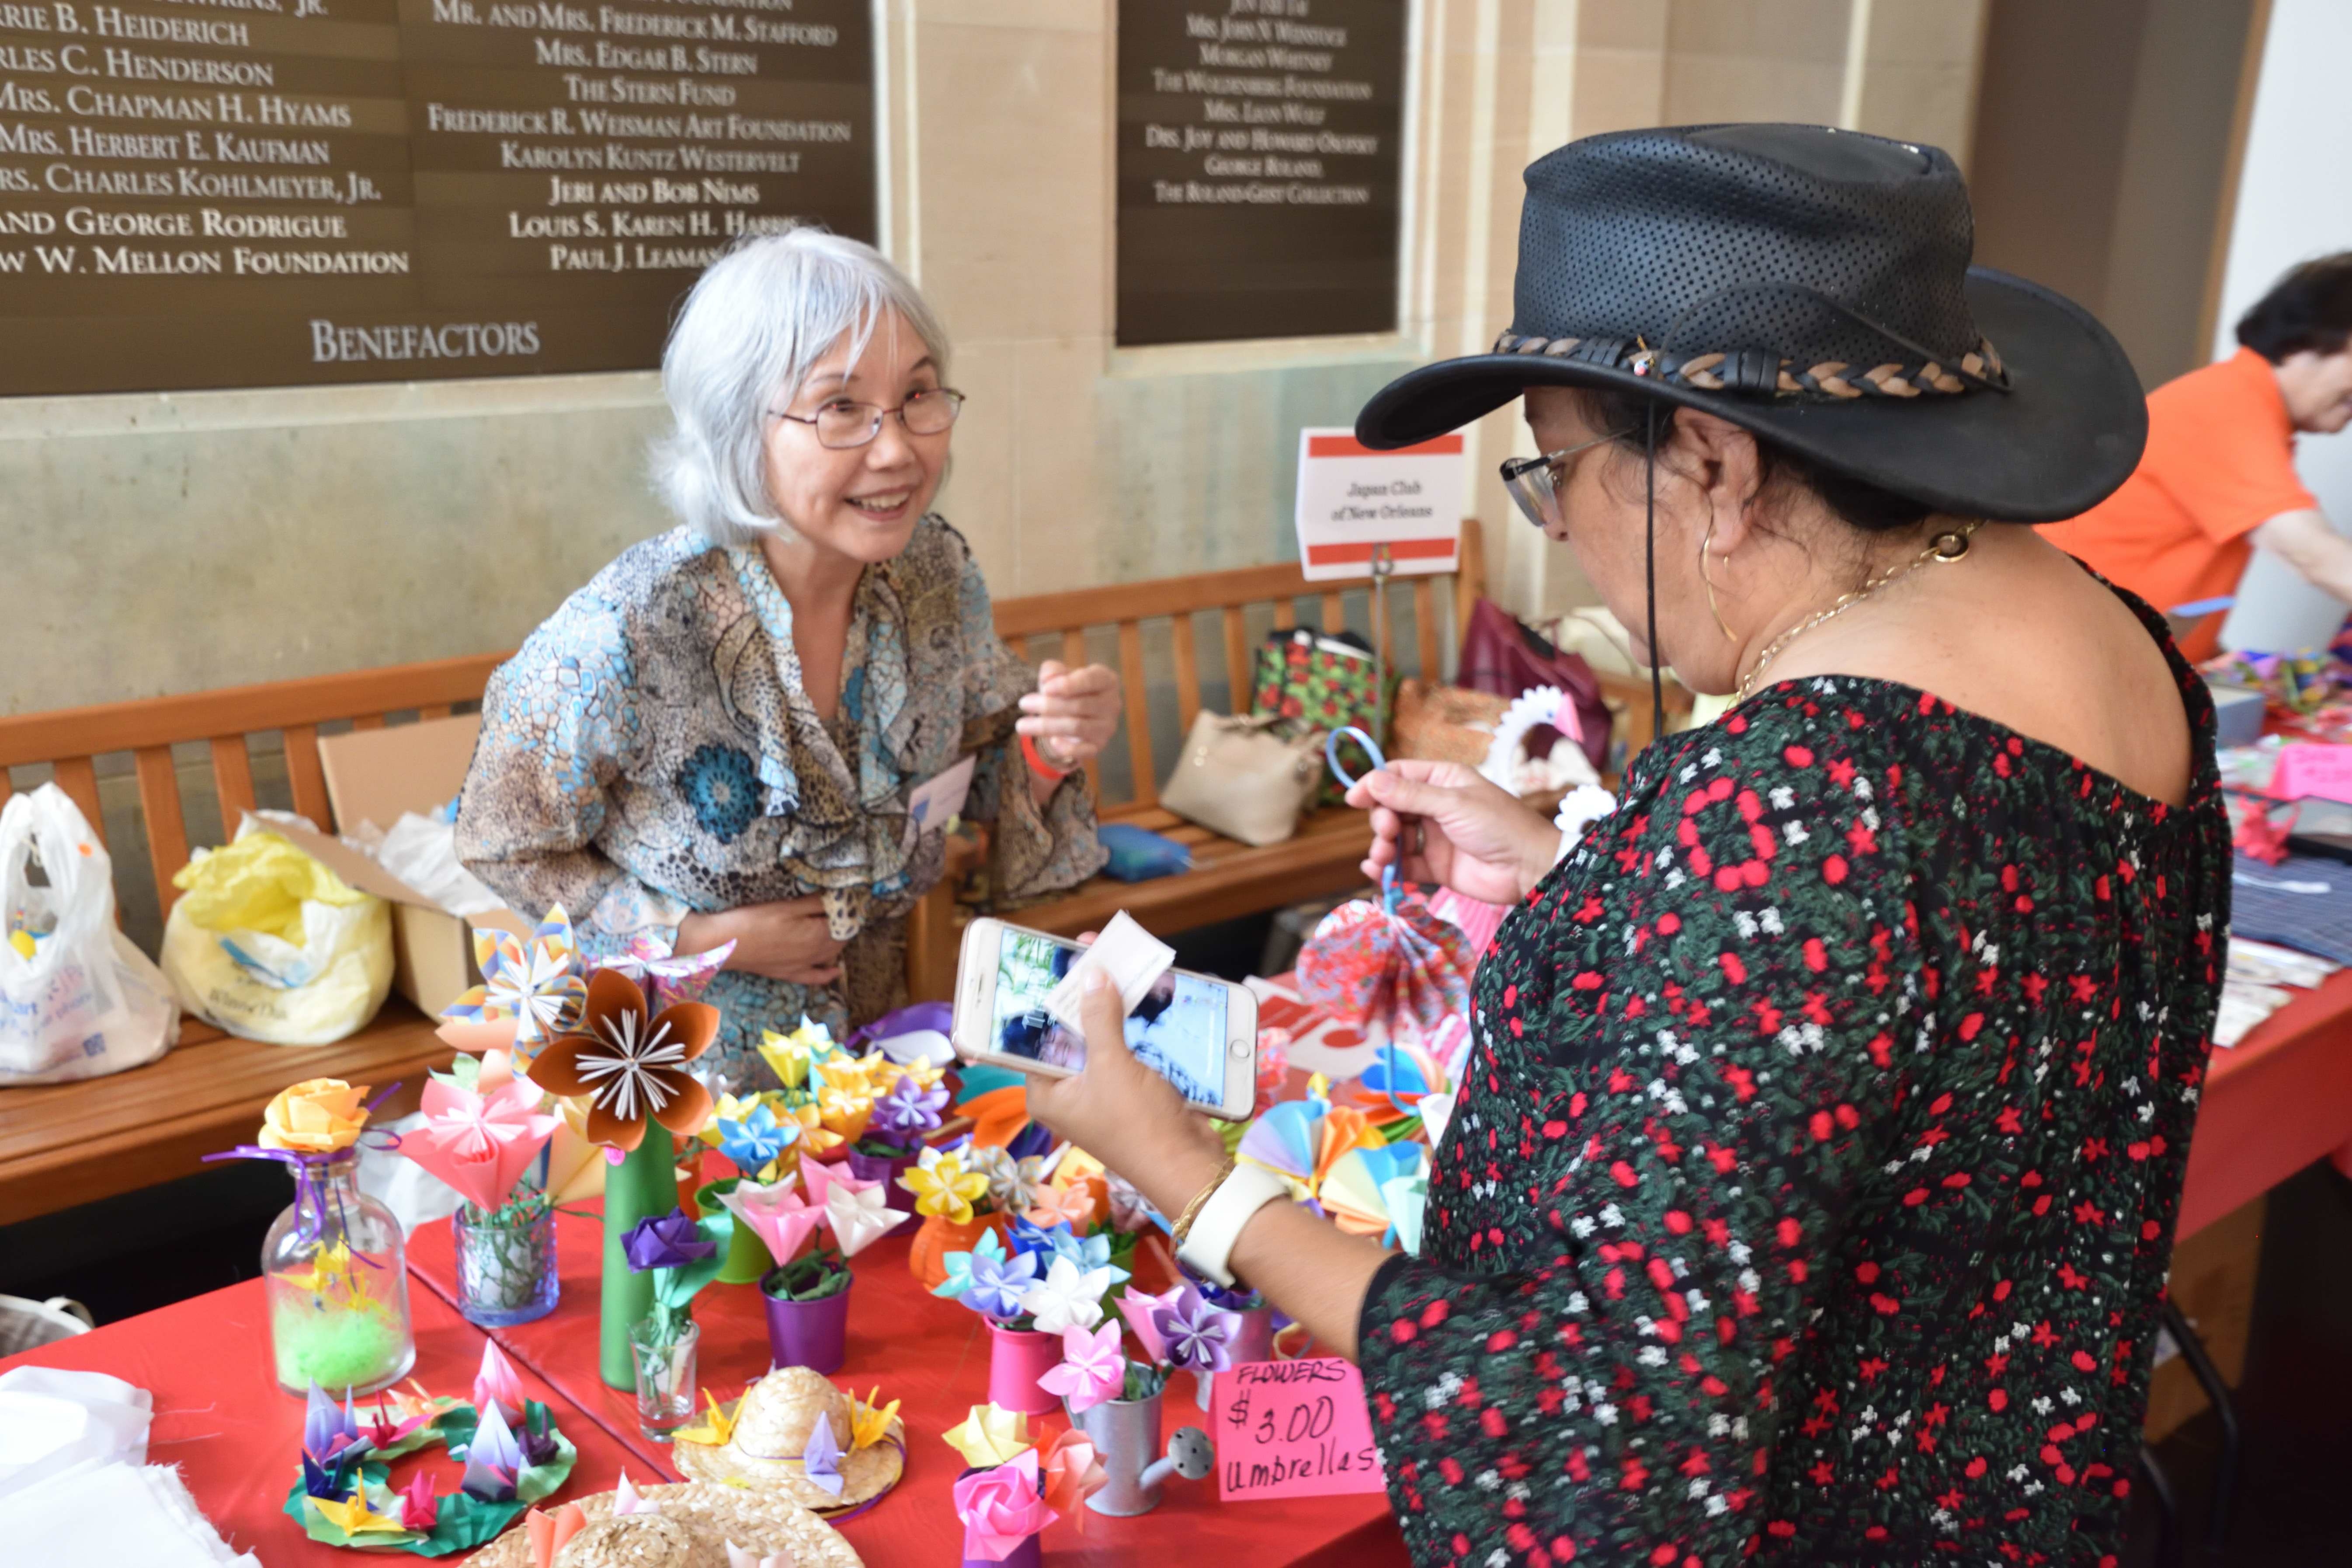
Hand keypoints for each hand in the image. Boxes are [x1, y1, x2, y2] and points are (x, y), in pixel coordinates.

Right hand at [675, 896, 844, 985]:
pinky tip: (835, 970)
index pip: (845, 923)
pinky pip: (815, 977)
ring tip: (838, 929)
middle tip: (842, 911)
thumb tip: (841, 897)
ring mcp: (803, 966)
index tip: (851, 900)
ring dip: (838, 943)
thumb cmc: (755, 920)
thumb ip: (816, 904)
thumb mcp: (788, 906)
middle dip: (845, 925)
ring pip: (831, 955)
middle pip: (840, 939)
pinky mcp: (789, 974)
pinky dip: (828, 973)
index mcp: (817, 934)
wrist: (726, 945)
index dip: (850, 912)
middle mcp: (815, 954)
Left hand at [1016, 660, 1120, 769]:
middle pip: (1079, 705)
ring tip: (1021, 725)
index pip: (1091, 680)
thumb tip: (1048, 680)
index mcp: (1106, 680)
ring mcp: (1107, 726)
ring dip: (1046, 726)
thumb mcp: (1058, 675)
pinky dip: (1068, 748)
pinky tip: (1051, 742)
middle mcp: (1112, 703)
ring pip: (1076, 727)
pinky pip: (1084, 750)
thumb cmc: (1066, 689)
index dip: (1068, 684)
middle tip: (1023, 704)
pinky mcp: (1099, 746)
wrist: (1073, 714)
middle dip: (1048, 705)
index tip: (1045, 688)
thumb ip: (1053, 671)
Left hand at [1023, 971, 1229, 1217]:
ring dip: (1113, 1009)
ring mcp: (1101, 1092)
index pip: (1034, 1039)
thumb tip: (1090, 974)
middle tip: (1091, 953)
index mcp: (1047, 1094)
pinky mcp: (1130, 1090)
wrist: (1188, 1164)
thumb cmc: (1138, 1122)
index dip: (1046, 1000)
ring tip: (1119, 965)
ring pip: (1102, 1039)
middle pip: (1071, 1034)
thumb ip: (1099, 1017)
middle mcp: (1069, 1093)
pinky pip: (1126, 1050)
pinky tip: (1143, 996)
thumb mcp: (1112, 1065)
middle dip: (1084, 998)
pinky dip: (1135, 1026)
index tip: (1054, 963)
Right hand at [1345, 758, 1562, 904]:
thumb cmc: (1499, 826)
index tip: (1354, 799)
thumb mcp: (1453, 804)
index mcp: (1443, 781)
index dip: (1374, 785)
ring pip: (1394, 838)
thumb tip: (1370, 781)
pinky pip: (1403, 864)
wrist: (1529, 869)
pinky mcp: (1435, 866)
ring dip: (1382, 846)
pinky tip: (1377, 872)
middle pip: (1391, 808)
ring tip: (1383, 857)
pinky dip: (1387, 868)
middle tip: (1387, 832)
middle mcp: (1435, 806)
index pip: (1399, 776)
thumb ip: (1410, 796)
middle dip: (1381, 820)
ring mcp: (1434, 837)